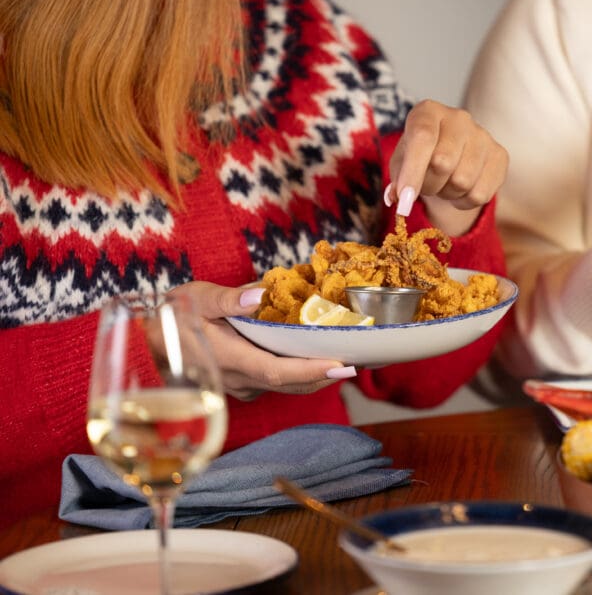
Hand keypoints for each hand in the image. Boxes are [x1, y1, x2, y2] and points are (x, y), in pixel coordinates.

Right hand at [167, 281, 355, 400]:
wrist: (143, 343)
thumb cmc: (171, 317)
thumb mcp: (196, 299)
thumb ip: (229, 299)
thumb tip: (260, 294)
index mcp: (230, 360)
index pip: (278, 372)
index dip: (311, 371)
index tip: (341, 365)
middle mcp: (238, 380)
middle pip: (290, 384)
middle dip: (326, 376)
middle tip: (359, 362)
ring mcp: (238, 386)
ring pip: (284, 387)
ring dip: (315, 376)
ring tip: (346, 360)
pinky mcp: (239, 384)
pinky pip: (274, 383)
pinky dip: (298, 373)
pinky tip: (313, 357)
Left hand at [386, 100, 508, 235]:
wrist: (452, 156)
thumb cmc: (420, 157)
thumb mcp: (401, 163)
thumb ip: (398, 179)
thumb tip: (397, 198)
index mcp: (428, 111)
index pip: (423, 138)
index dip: (413, 171)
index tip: (404, 199)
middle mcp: (459, 118)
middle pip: (443, 163)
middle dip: (429, 185)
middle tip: (425, 186)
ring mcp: (483, 135)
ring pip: (463, 181)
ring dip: (447, 194)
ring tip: (443, 184)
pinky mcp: (500, 155)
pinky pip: (480, 194)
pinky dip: (464, 202)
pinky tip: (460, 191)